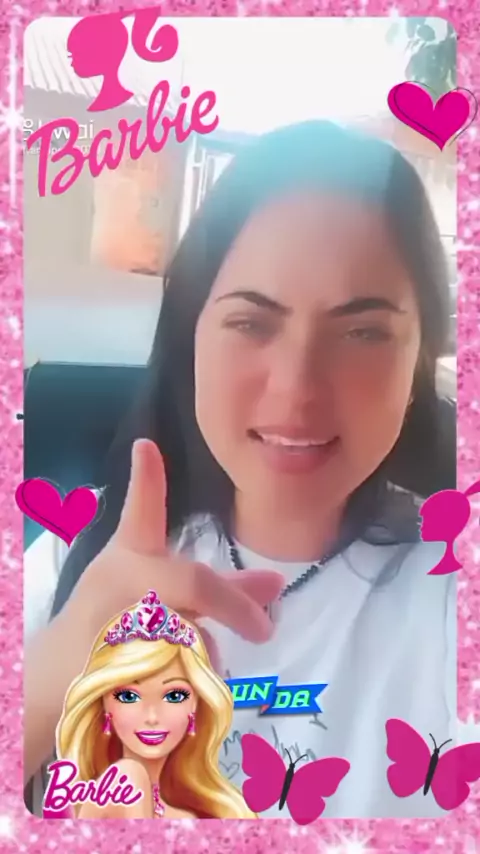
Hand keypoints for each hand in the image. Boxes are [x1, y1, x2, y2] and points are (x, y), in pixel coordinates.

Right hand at [70, 439, 283, 662]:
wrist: (64, 674)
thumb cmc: (119, 619)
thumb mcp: (165, 594)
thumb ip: (223, 588)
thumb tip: (278, 584)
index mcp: (131, 557)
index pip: (141, 512)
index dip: (146, 479)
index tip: (146, 445)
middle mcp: (124, 582)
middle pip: (192, 582)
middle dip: (233, 603)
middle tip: (264, 629)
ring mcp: (115, 623)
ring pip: (190, 636)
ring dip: (205, 655)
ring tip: (192, 667)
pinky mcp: (113, 666)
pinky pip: (176, 676)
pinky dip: (188, 684)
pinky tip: (174, 690)